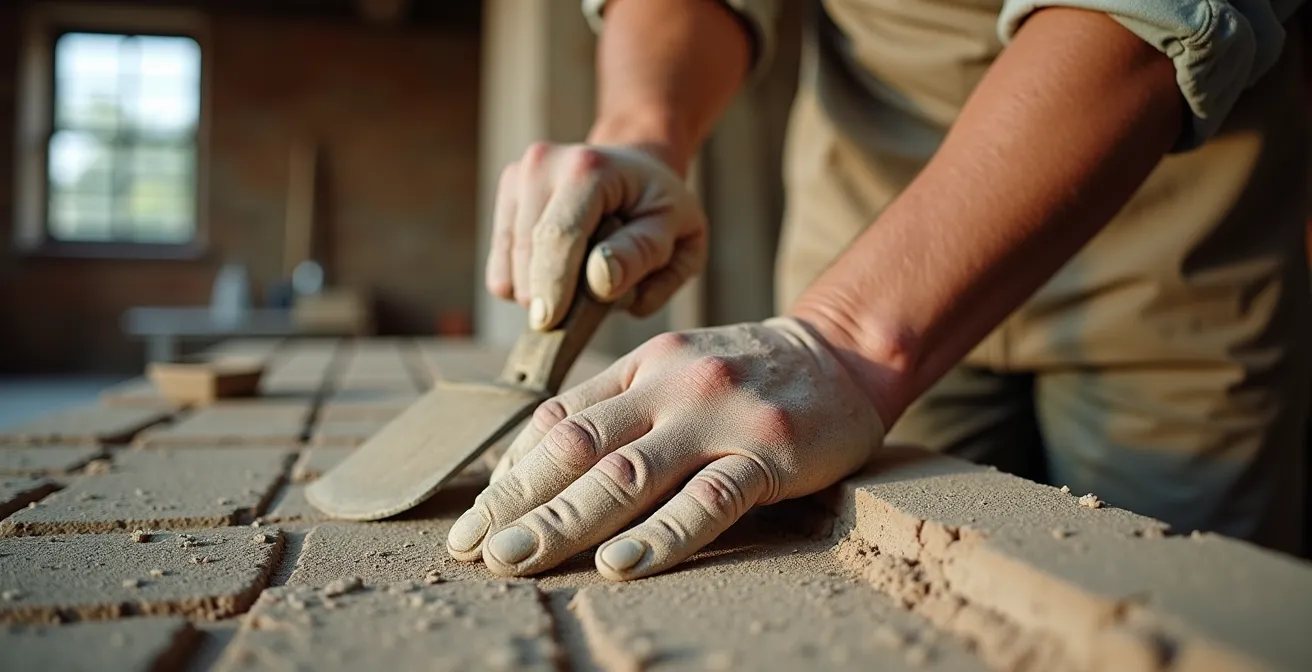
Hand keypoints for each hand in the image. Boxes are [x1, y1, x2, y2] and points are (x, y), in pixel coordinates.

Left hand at [445, 318, 884, 580]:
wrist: (844, 353)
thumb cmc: (746, 374)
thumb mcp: (673, 372)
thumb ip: (614, 410)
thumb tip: (535, 468)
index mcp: (640, 368)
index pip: (559, 423)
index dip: (510, 475)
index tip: (472, 522)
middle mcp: (670, 386)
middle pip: (578, 449)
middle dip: (518, 503)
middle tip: (471, 550)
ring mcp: (718, 417)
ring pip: (629, 474)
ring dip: (564, 522)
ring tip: (516, 561)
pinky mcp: (768, 451)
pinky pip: (709, 498)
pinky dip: (662, 534)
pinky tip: (620, 564)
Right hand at [486, 142, 707, 329]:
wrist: (637, 173)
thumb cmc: (660, 211)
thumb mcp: (680, 235)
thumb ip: (642, 255)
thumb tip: (599, 280)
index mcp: (589, 169)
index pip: (559, 236)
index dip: (553, 284)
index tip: (549, 323)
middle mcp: (543, 164)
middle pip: (528, 254)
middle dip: (555, 292)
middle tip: (600, 293)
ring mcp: (519, 178)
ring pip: (509, 268)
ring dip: (542, 290)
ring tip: (583, 276)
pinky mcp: (505, 198)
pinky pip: (500, 268)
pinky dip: (527, 284)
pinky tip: (560, 271)